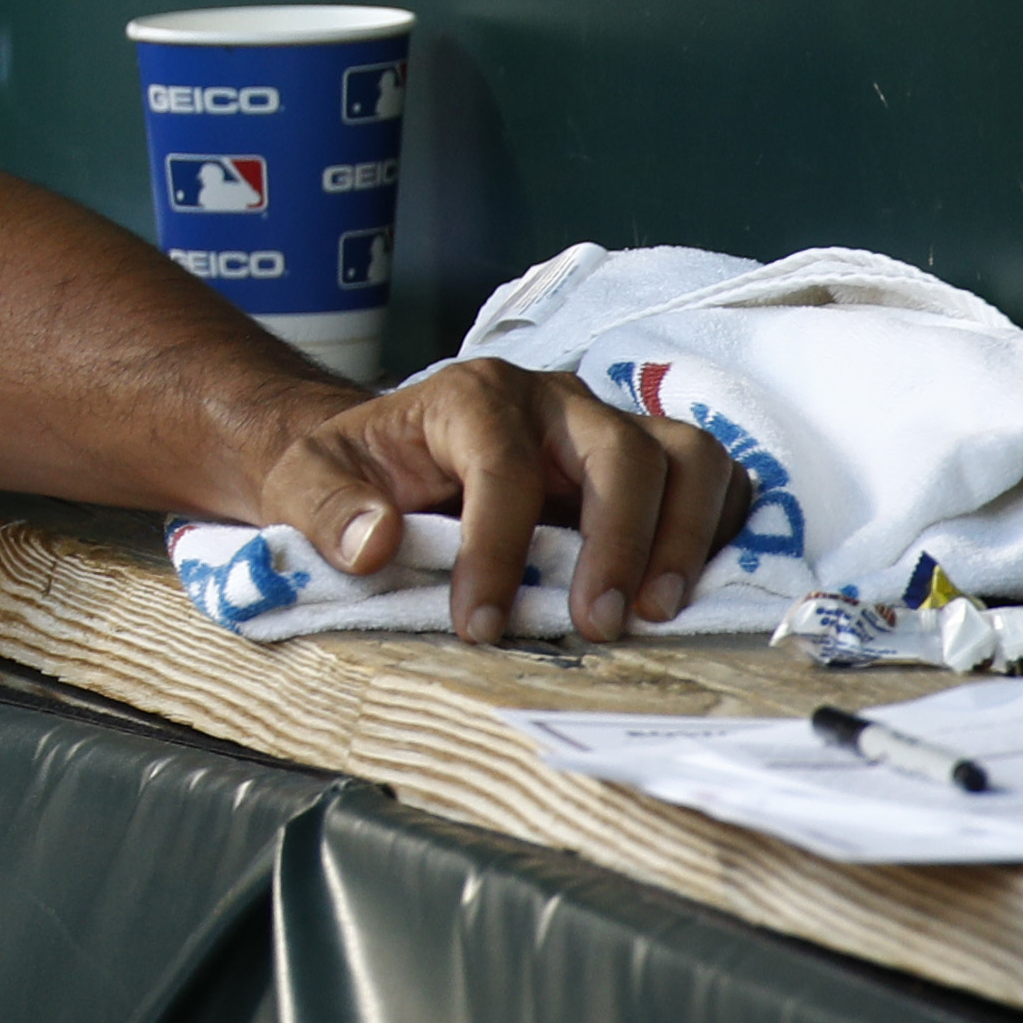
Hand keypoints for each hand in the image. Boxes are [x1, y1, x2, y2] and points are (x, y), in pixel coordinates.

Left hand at [241, 355, 744, 643]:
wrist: (385, 459)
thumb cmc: (356, 471)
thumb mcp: (305, 481)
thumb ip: (326, 507)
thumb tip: (376, 542)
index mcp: (473, 396)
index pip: (503, 467)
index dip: (497, 550)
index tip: (481, 624)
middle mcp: (555, 400)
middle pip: (623, 451)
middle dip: (618, 542)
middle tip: (595, 625)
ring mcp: (611, 427)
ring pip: (690, 456)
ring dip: (686, 537)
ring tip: (655, 613)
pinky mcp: (650, 463)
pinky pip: (716, 483)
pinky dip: (717, 533)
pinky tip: (684, 592)